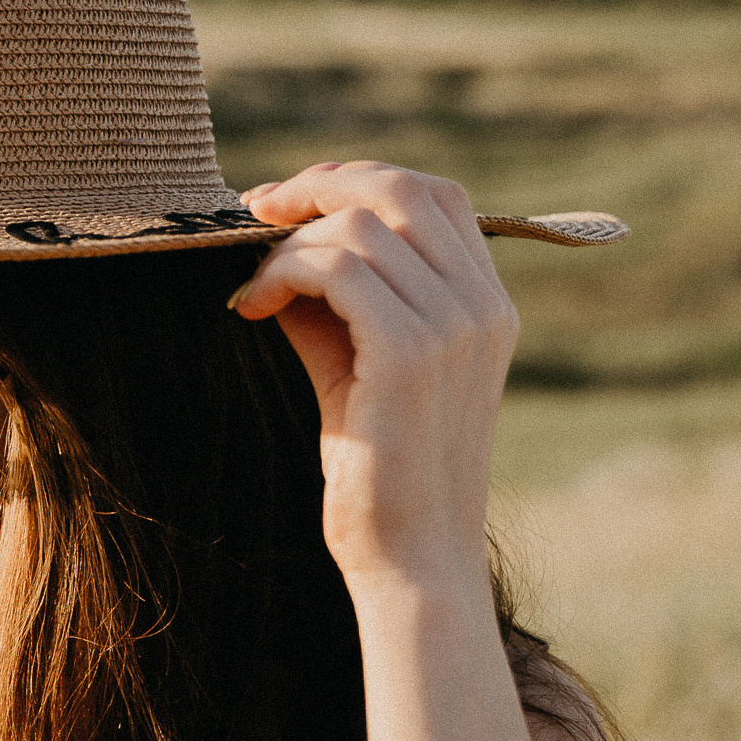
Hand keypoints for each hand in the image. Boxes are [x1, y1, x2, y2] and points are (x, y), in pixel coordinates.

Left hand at [228, 163, 517, 600]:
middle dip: (317, 185)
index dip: (355, 179)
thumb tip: (277, 241)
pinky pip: (336, 268)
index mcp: (487, 305)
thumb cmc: (381, 475)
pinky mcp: (411, 353)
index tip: (288, 205)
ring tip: (255, 293)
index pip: (433, 195)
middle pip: (399, 186)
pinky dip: (282, 273)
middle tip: (254, 213)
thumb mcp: (358, 368)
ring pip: (357, 225)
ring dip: (287, 247)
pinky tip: (253, 307)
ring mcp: (454, 326)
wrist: (411, 561)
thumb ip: (333, 301)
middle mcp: (482, 305)